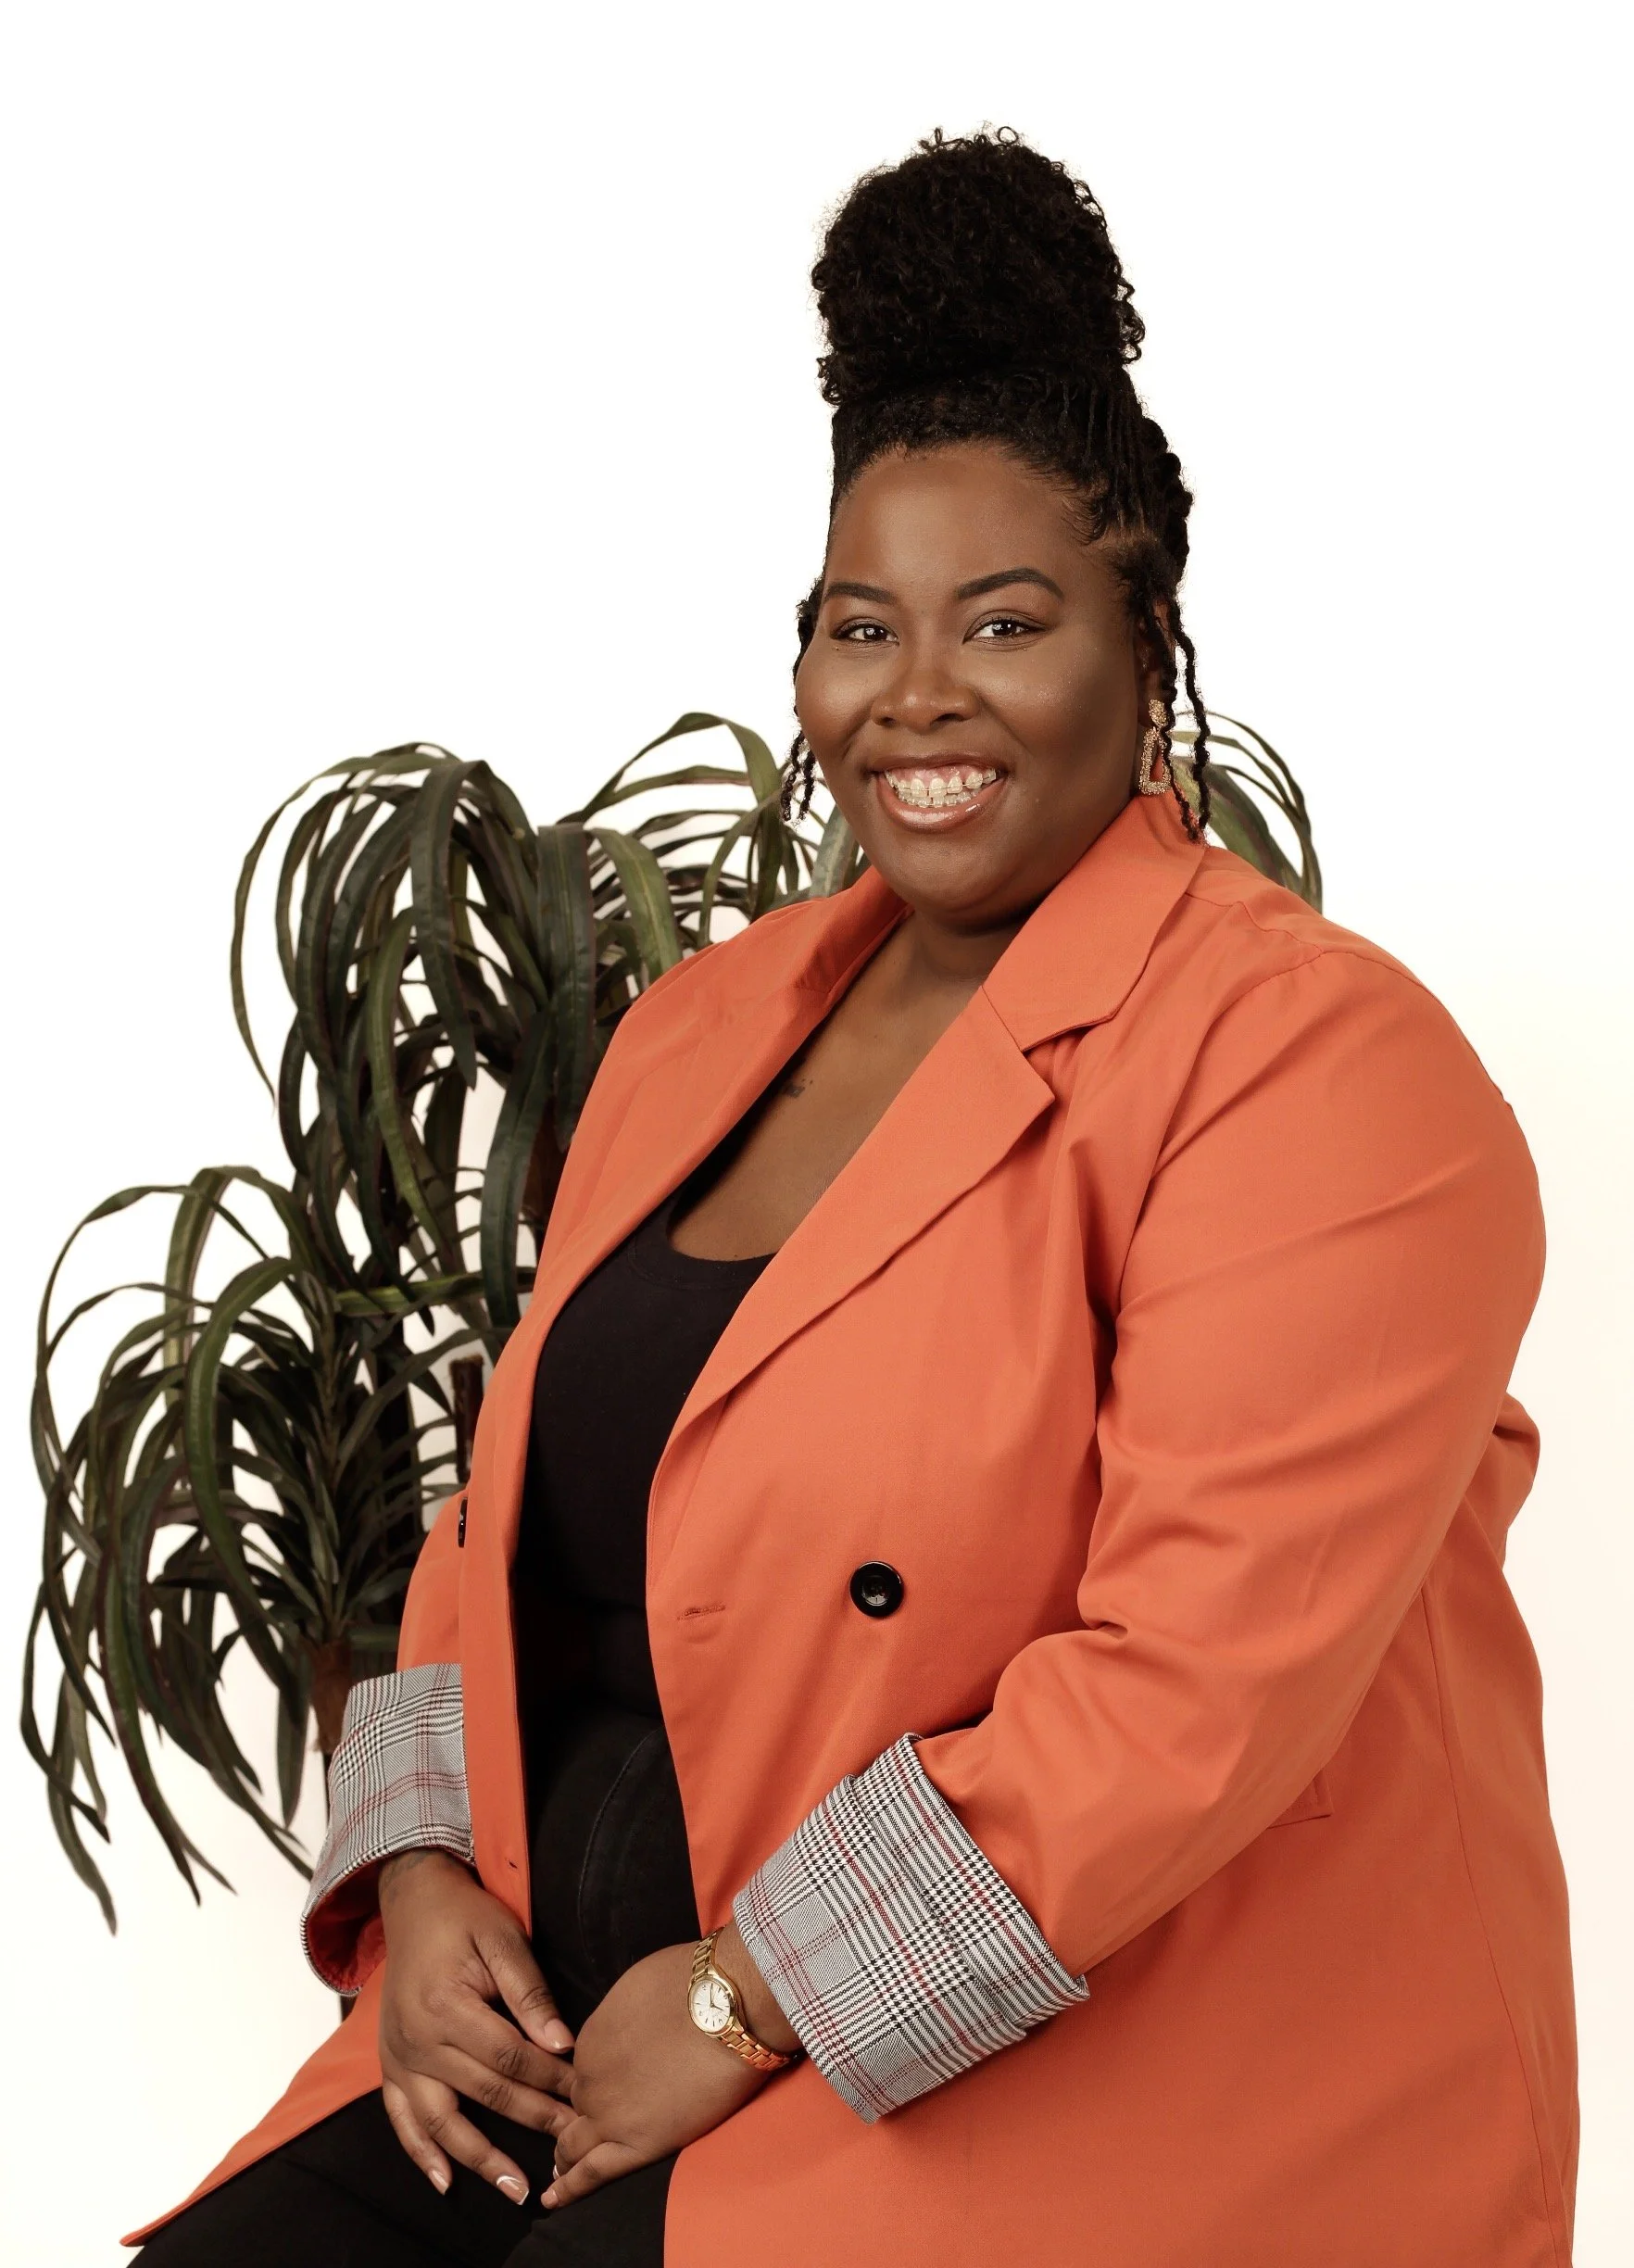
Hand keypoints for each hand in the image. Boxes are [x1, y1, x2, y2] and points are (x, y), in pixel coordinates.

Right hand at [377, 1849, 576, 2205]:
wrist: (413, 1902)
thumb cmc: (464, 1916)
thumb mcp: (503, 1938)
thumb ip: (530, 1992)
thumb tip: (560, 2042)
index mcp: (446, 2006)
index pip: (508, 2057)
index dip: (549, 2079)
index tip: (584, 2094)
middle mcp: (418, 2039)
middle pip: (484, 2092)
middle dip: (533, 2120)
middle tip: (573, 2145)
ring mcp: (400, 2057)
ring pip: (441, 2121)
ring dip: (479, 2158)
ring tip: (517, 2187)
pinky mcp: (391, 2065)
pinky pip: (402, 2119)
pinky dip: (422, 2153)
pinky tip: (446, 2180)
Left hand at [545, 1924, 799, 2210]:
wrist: (726, 2008)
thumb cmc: (694, 1985)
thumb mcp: (638, 1986)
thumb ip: (623, 2018)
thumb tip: (633, 2025)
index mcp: (589, 2040)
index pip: (583, 2073)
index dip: (593, 2083)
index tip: (601, 2091)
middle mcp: (588, 2079)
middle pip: (577, 2107)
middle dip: (576, 2119)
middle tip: (576, 2136)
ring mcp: (608, 2115)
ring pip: (573, 2145)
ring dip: (565, 2157)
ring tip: (559, 2172)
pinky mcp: (635, 2145)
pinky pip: (591, 2173)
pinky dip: (569, 2189)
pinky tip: (552, 2200)